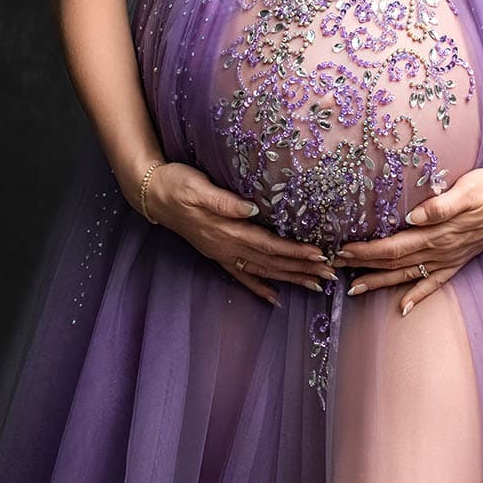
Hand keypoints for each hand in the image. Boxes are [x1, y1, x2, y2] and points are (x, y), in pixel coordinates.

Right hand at [147, 161, 337, 307]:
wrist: (151, 194)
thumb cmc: (177, 184)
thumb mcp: (198, 187)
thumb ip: (225, 201)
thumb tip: (253, 209)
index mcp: (227, 231)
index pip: (269, 245)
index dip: (295, 252)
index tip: (320, 255)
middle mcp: (227, 247)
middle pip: (272, 262)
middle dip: (302, 269)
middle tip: (331, 275)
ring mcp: (221, 253)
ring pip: (262, 271)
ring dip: (289, 278)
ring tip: (315, 285)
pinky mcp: (216, 252)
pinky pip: (241, 275)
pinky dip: (259, 287)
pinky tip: (275, 298)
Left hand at [331, 162, 482, 316]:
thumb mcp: (468, 189)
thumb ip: (442, 205)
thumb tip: (414, 217)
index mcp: (438, 232)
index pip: (394, 245)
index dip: (367, 250)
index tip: (342, 250)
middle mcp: (441, 250)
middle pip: (395, 262)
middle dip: (364, 266)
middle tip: (335, 268)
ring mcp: (450, 258)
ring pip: (408, 275)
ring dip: (381, 282)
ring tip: (354, 290)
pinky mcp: (459, 259)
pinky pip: (434, 283)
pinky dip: (417, 296)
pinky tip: (402, 308)